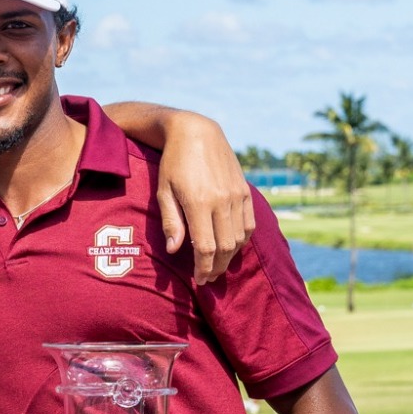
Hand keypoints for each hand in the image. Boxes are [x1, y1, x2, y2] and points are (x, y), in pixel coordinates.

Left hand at [155, 112, 253, 284]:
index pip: (205, 247)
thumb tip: (174, 251)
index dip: (203, 268)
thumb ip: (172, 222)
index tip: (199, 280)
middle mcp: (222, 201)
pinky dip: (242, 240)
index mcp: (199, 203)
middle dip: (216, 267)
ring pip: (240, 238)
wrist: (197, 133)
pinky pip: (249, 224)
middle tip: (207, 278)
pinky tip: (231, 246)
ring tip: (217, 266)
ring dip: (230, 256)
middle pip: (225, 247)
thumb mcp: (163, 191)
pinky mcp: (245, 191)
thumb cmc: (173, 163)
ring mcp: (237, 196)